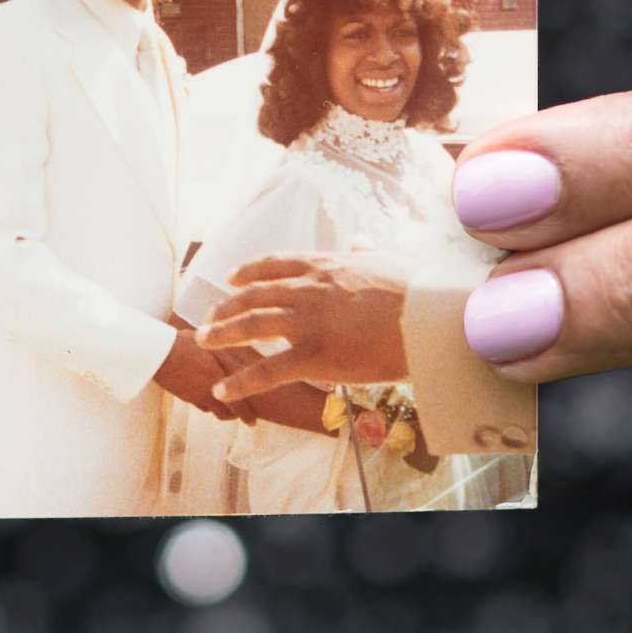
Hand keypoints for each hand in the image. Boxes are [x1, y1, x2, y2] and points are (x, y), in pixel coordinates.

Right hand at [153, 327, 256, 422]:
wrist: (156, 352)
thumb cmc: (184, 343)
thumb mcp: (211, 346)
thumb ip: (228, 357)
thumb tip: (245, 365)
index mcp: (217, 378)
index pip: (237, 405)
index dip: (247, 416)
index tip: (253, 423)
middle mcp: (207, 391)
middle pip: (225, 413)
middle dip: (235, 415)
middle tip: (242, 414)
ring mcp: (194, 395)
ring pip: (211, 411)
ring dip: (220, 410)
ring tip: (225, 404)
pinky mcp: (183, 395)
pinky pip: (198, 404)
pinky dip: (205, 403)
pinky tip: (205, 393)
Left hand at [194, 255, 409, 401]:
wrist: (428, 316)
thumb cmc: (418, 289)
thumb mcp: (388, 259)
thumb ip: (366, 252)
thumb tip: (360, 241)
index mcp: (325, 265)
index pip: (276, 264)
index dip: (250, 271)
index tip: (232, 277)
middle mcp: (307, 289)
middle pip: (255, 295)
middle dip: (229, 306)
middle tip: (210, 316)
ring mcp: (306, 322)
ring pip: (251, 325)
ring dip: (223, 333)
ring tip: (203, 342)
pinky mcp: (312, 355)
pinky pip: (266, 371)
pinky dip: (240, 382)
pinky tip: (221, 391)